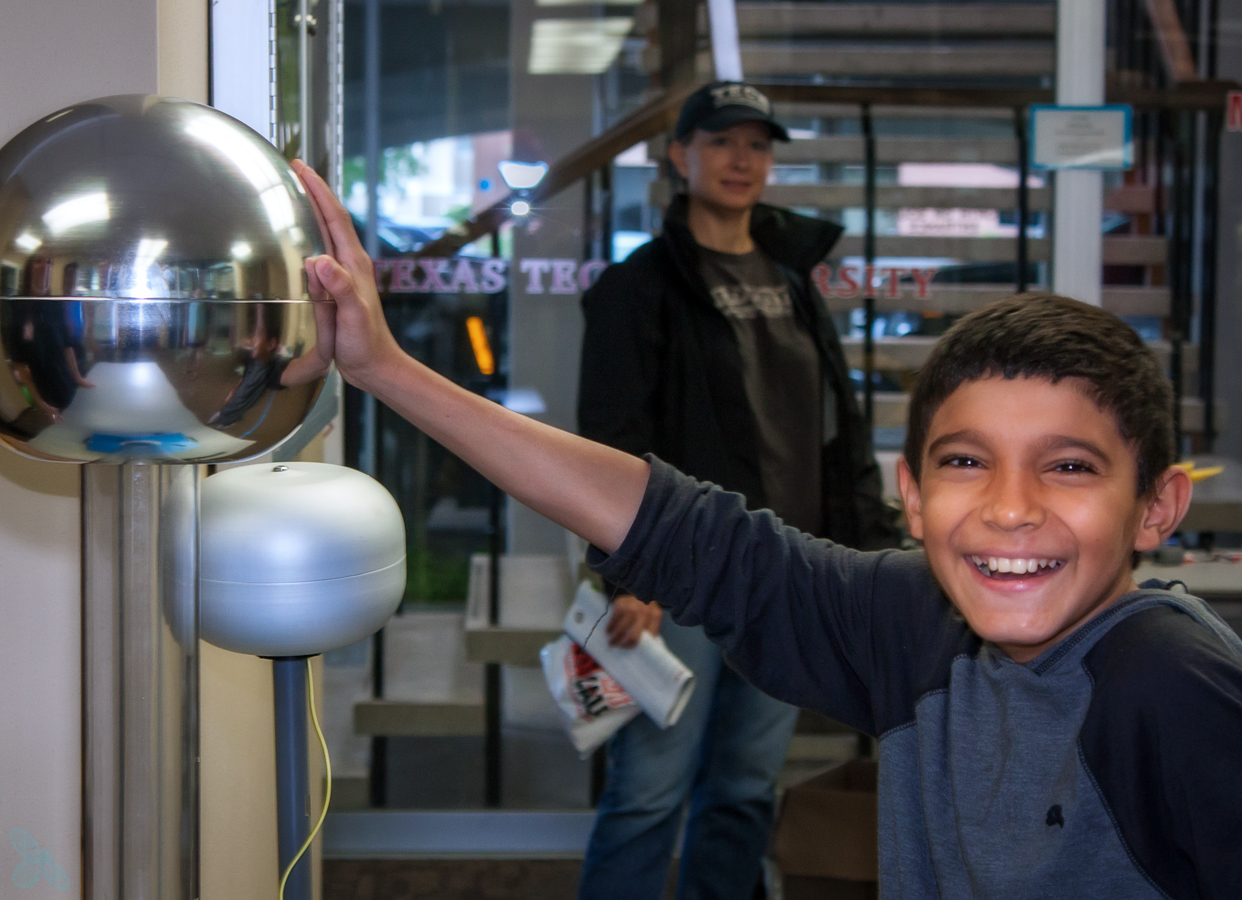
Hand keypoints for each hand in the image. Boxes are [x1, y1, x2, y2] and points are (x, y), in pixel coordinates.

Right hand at [290, 159, 402, 390]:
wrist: (374, 366)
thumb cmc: (365, 344)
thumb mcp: (352, 315)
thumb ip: (339, 288)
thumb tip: (319, 260)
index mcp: (353, 264)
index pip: (335, 218)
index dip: (319, 191)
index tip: (302, 169)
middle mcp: (348, 264)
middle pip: (330, 219)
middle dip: (313, 191)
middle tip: (294, 168)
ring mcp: (342, 276)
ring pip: (324, 234)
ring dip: (310, 211)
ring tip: (293, 192)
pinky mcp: (334, 288)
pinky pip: (317, 255)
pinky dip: (307, 238)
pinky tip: (297, 240)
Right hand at [605, 594, 661, 647]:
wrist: (638, 586)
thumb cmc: (645, 607)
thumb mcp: (652, 616)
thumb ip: (650, 629)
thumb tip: (644, 648)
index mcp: (655, 616)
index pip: (648, 637)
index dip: (639, 644)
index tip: (629, 648)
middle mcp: (644, 611)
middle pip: (633, 636)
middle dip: (624, 644)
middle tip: (618, 647)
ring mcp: (632, 607)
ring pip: (622, 629)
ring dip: (615, 638)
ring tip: (611, 642)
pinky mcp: (621, 603)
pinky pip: (614, 619)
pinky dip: (610, 627)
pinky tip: (608, 631)